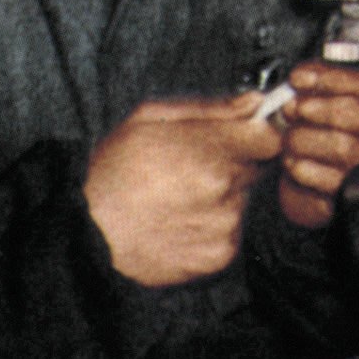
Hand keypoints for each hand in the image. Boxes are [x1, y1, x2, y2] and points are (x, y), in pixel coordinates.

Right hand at [85, 96, 280, 286]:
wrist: (89, 234)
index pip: (270, 138)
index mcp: (210, 151)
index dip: (256, 134)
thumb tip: (254, 102)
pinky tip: (180, 221)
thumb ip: (211, 109)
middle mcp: (224, 190)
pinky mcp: (219, 255)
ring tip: (179, 198)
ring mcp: (224, 226)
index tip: (242, 136)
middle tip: (191, 169)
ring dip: (222, 197)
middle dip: (232, 164)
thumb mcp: (150, 119)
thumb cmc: (113, 172)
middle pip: (255, 168)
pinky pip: (230, 232)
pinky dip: (213, 226)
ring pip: (241, 201)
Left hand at [270, 63, 358, 229]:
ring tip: (289, 139)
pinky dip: (303, 167)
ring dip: (305, 138)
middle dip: (320, 108)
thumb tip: (283, 88)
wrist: (300, 178)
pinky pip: (331, 179)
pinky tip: (292, 161)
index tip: (297, 78)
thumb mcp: (301, 103)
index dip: (331, 78)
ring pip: (344, 146)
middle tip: (292, 109)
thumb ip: (297, 91)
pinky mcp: (348, 191)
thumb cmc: (305, 134)